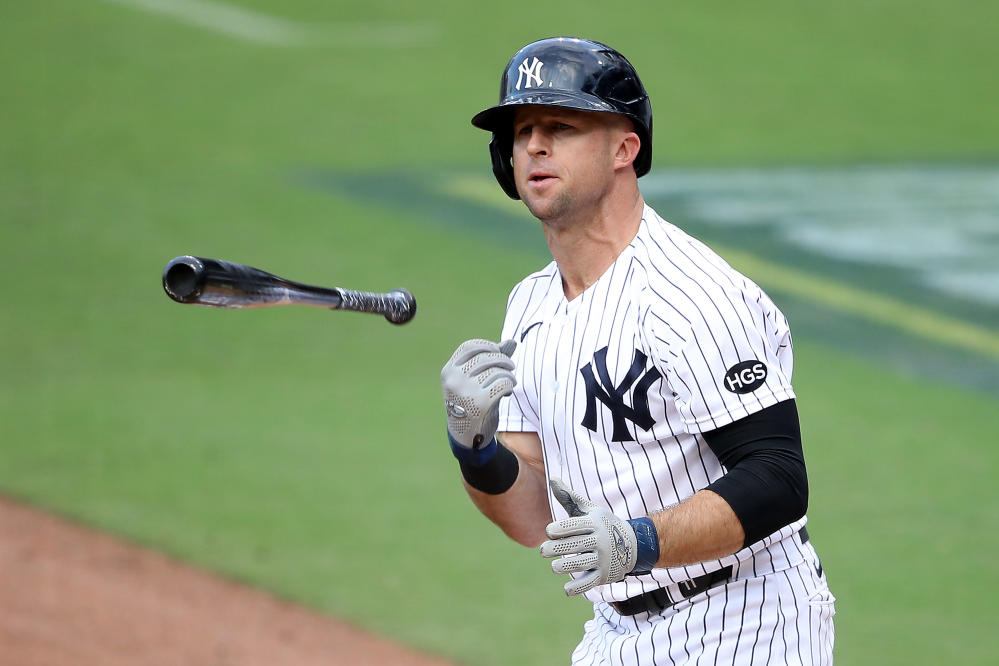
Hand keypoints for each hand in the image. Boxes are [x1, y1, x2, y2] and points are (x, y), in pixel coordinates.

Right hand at [441, 339, 516, 454]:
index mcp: (448, 371)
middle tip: (511, 367)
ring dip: (509, 375)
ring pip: (496, 371)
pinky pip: (503, 384)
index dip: (488, 345)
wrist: (467, 435)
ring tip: (510, 381)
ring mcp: (466, 392)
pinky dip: (509, 385)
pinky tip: (508, 390)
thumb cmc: (472, 402)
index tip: (498, 351)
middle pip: (486, 357)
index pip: (470, 347)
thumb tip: (511, 341)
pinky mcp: (480, 403)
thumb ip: (492, 360)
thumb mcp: (476, 380)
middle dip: (503, 359)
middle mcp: (454, 380)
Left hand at [540, 478, 638, 595]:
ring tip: (555, 566)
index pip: (573, 526)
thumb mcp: (589, 509)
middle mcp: (599, 541)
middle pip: (573, 546)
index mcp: (593, 523)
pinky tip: (566, 589)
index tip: (549, 532)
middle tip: (543, 551)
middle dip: (555, 549)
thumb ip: (569, 497)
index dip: (557, 530)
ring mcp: (602, 559)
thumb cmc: (603, 525)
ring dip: (564, 566)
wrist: (633, 545)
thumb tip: (552, 477)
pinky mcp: (604, 575)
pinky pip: (589, 583)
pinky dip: (577, 588)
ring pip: (580, 564)